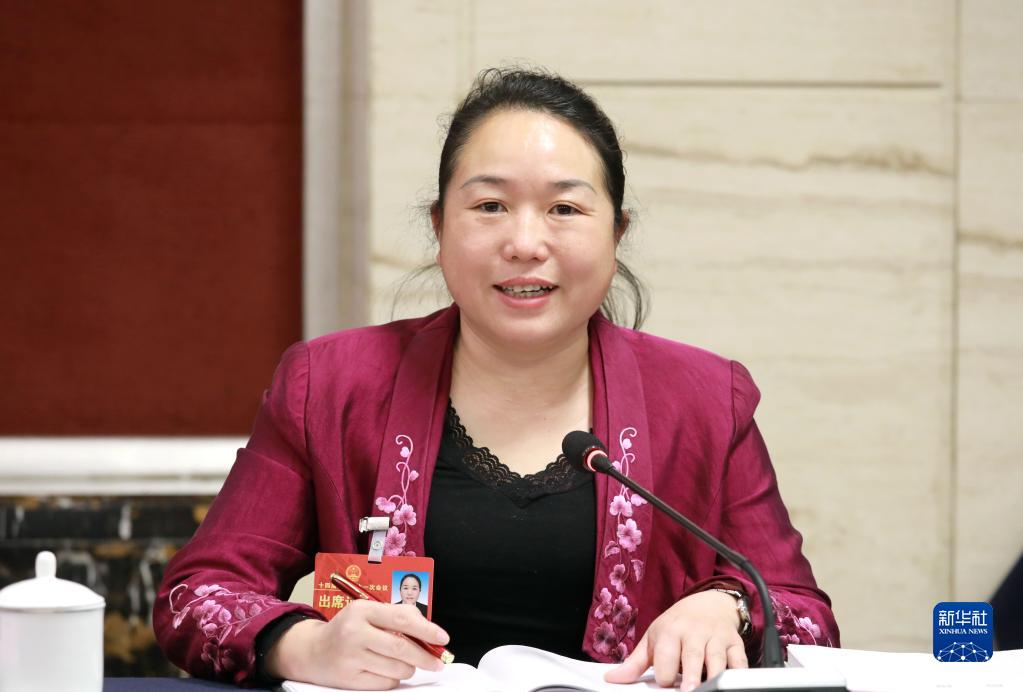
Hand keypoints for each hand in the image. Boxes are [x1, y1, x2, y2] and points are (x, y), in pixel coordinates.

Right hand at [264, 600, 449, 689]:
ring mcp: (351, 657)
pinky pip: (385, 682)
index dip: (426, 629)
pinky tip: (385, 669)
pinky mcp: (349, 679)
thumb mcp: (368, 612)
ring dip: (408, 668)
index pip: (402, 619)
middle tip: (437, 662)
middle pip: (401, 648)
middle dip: (425, 657)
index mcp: (362, 610)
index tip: (443, 638)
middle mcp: (354, 633)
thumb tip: (427, 628)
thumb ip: (396, 616)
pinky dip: (393, 677)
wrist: (312, 651)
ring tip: (403, 662)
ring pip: (397, 668)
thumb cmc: (348, 629)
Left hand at [604, 590, 747, 690]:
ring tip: (709, 688)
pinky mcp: (735, 644)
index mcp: (670, 632)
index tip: (664, 683)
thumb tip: (611, 678)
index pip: (666, 654)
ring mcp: (716, 638)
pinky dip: (738, 671)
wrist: (707, 604)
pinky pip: (739, 659)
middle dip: (690, 674)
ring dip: (714, 674)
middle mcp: (694, 633)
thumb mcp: (653, 638)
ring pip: (717, 658)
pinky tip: (732, 682)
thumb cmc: (676, 626)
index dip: (665, 673)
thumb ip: (635, 662)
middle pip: (692, 656)